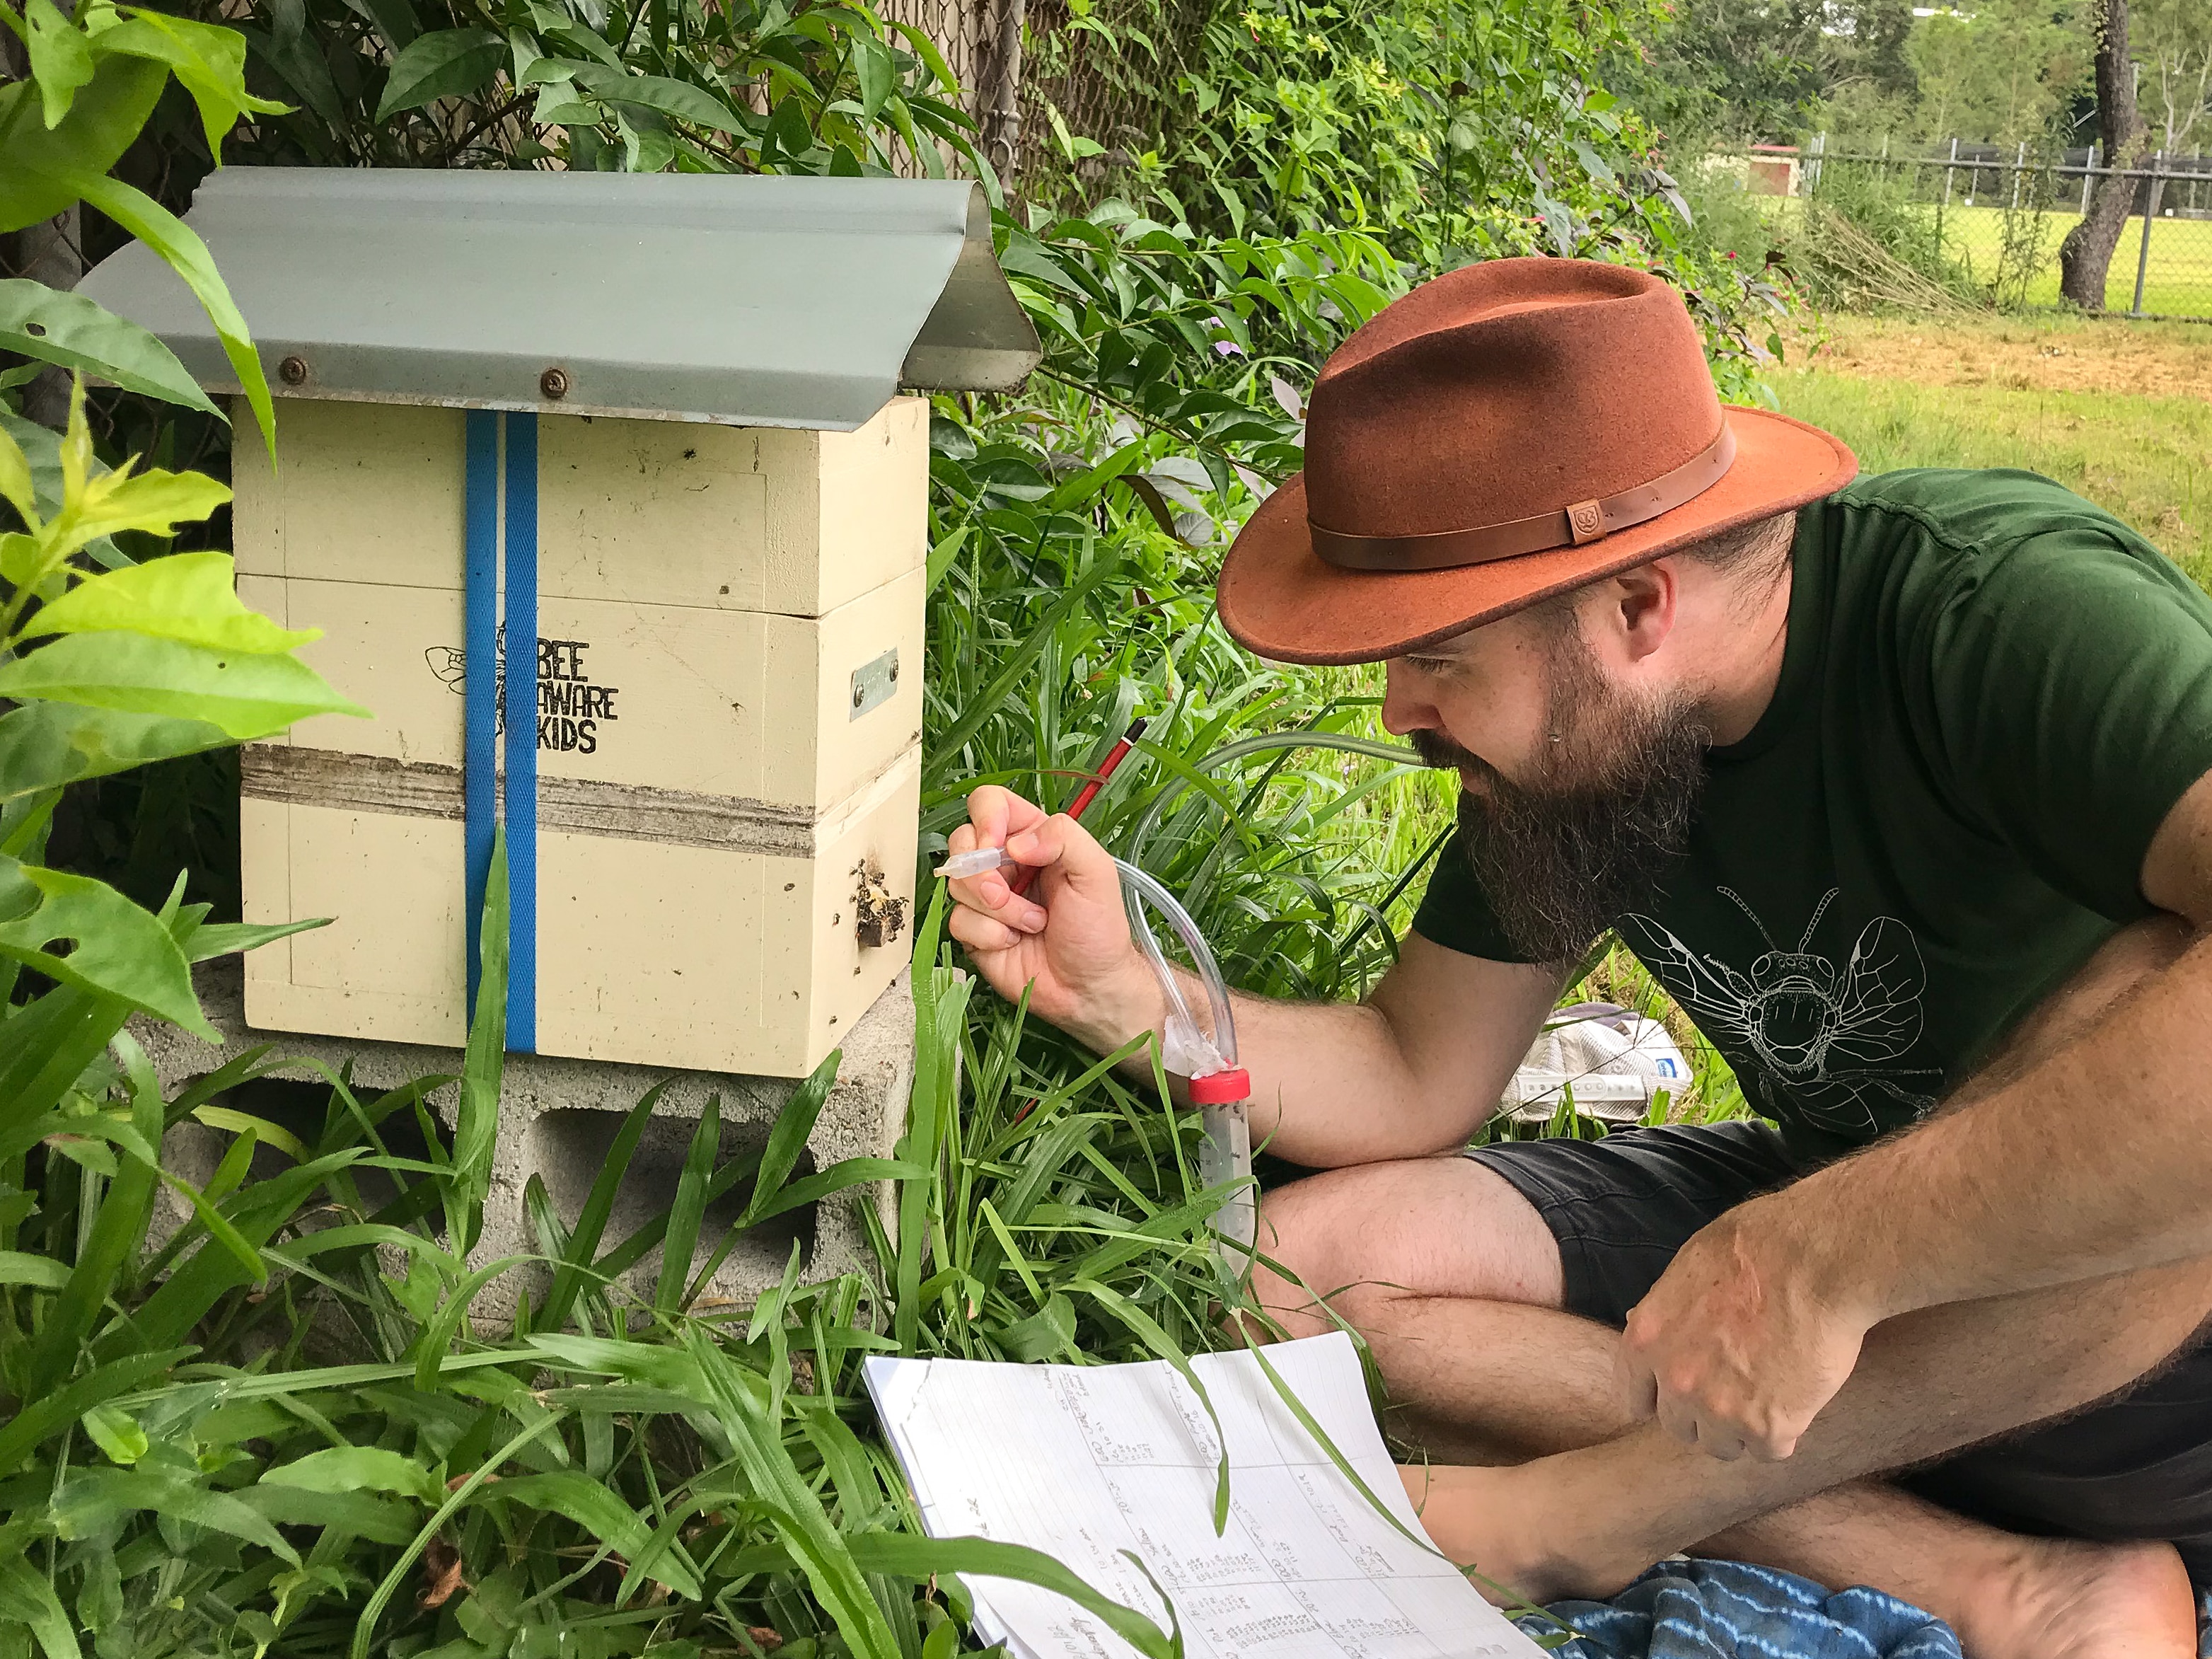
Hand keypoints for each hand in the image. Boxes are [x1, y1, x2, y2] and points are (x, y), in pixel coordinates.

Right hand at [943, 786, 1158, 1048]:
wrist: (1089, 987)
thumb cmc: (1099, 929)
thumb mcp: (1096, 872)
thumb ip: (1064, 837)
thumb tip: (1017, 843)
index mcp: (1033, 838)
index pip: (991, 803)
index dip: (985, 817)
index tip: (996, 844)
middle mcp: (1005, 863)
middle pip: (962, 841)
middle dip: (981, 872)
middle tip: (1005, 895)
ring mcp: (986, 897)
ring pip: (957, 883)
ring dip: (996, 909)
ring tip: (1032, 924)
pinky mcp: (974, 931)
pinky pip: (957, 920)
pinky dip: (988, 935)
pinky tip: (1013, 942)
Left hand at [1616, 1196, 1873, 1460]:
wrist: (1816, 1262)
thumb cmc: (1756, 1247)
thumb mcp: (1689, 1269)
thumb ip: (1670, 1312)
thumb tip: (1661, 1332)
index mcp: (1646, 1339)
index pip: (1634, 1396)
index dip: (1661, 1396)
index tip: (1680, 1395)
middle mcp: (1674, 1381)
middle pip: (1678, 1426)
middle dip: (1702, 1413)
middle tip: (1733, 1391)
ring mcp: (1719, 1409)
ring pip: (1722, 1445)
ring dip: (1740, 1429)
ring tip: (1767, 1398)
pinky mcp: (1767, 1427)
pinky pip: (1770, 1450)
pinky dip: (1783, 1433)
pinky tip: (1796, 1403)